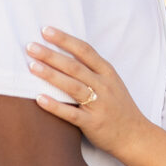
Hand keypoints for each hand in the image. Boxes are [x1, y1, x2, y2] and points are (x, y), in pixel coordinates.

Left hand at [26, 28, 148, 157]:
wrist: (135, 135)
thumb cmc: (119, 107)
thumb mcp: (111, 83)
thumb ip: (92, 70)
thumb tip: (63, 55)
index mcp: (107, 73)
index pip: (84, 50)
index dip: (65, 39)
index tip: (46, 30)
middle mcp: (103, 86)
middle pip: (74, 66)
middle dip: (51, 55)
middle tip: (31, 46)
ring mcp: (99, 104)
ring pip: (72, 86)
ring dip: (51, 75)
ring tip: (32, 66)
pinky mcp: (93, 123)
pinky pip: (71, 113)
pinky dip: (55, 106)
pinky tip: (39, 99)